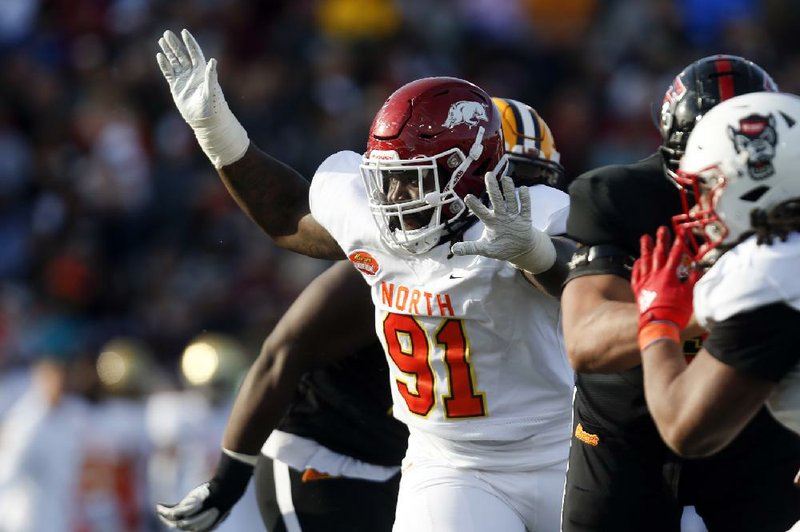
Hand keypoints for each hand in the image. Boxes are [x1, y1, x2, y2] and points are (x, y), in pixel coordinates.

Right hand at [156, 29, 247, 167]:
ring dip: (168, 51)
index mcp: (202, 72)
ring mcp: (184, 80)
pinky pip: (169, 73)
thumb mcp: (212, 91)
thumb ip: (211, 76)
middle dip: (175, 44)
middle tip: (167, 33)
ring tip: (161, 40)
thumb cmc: (214, 107)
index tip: (184, 32)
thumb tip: (213, 60)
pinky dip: (164, 65)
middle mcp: (193, 74)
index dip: (189, 43)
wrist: (206, 122)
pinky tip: (159, 56)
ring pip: (174, 62)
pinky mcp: (176, 88)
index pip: (194, 53)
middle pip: (182, 55)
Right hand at [156, 452, 253, 530]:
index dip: (183, 525)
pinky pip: (171, 513)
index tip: (178, 520)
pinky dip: (163, 510)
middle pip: (180, 526)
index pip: (192, 529)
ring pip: (174, 521)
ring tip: (160, 510)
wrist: (227, 489)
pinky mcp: (186, 510)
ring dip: (164, 516)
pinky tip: (159, 506)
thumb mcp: (223, 501)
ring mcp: (191, 519)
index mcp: (208, 527)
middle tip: (164, 516)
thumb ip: (219, 504)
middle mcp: (198, 527)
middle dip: (171, 522)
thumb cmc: (228, 492)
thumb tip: (225, 503)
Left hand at [451, 172, 555, 273]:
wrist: (520, 250)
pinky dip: (524, 199)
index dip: (475, 205)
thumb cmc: (500, 247)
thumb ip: (470, 248)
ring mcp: (514, 217)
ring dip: (509, 191)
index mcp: (490, 221)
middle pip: (497, 200)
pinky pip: (525, 208)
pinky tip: (523, 189)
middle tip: (489, 174)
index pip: (481, 212)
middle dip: (493, 188)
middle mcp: (501, 216)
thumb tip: (453, 250)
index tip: (468, 197)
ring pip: (511, 201)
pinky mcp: (525, 220)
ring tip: (506, 179)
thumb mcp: (485, 248)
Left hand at [631, 226, 698, 330]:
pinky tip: (637, 261)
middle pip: (658, 254)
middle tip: (661, 229)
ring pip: (645, 261)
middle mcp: (655, 275)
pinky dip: (637, 266)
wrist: (658, 325)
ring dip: (645, 248)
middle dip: (661, 240)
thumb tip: (698, 269)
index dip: (679, 242)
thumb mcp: (690, 295)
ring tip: (645, 237)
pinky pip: (636, 275)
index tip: (681, 231)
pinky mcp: (638, 291)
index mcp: (669, 275)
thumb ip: (693, 280)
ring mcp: (645, 282)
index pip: (676, 254)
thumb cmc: (676, 311)